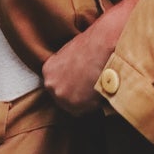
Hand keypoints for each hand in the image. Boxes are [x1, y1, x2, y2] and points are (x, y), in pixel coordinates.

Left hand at [41, 0, 142, 115]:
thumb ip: (70, 65)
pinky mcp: (76, 105)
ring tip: (99, 86)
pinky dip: (96, 104)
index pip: (58, 85)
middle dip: (78, 95)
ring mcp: (62, 96)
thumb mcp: (74, 51)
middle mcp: (51, 85)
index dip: (73, 84)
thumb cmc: (95, 42)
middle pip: (65, 98)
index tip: (83, 81)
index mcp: (48, 69)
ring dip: (88, 101)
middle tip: (93, 85)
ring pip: (76, 107)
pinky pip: (88, 111)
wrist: (105, 44)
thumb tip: (78, 72)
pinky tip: (103, 90)